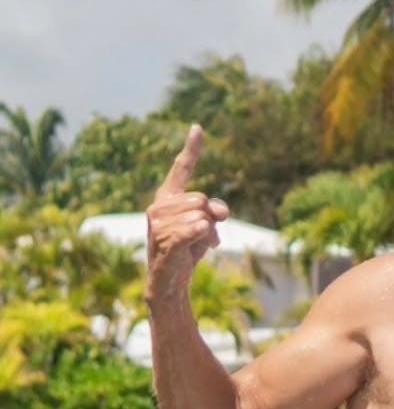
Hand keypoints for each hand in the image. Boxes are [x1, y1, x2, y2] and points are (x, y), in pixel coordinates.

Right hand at [145, 124, 230, 302]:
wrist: (171, 281)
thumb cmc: (187, 250)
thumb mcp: (206, 226)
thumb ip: (215, 211)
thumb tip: (220, 212)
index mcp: (168, 198)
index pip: (181, 169)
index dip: (191, 149)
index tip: (198, 127)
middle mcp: (159, 206)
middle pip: (204, 200)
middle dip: (211, 220)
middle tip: (201, 237)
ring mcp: (159, 223)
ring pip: (204, 216)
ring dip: (208, 235)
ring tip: (194, 246)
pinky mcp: (165, 240)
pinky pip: (197, 229)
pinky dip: (203, 237)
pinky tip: (195, 245)